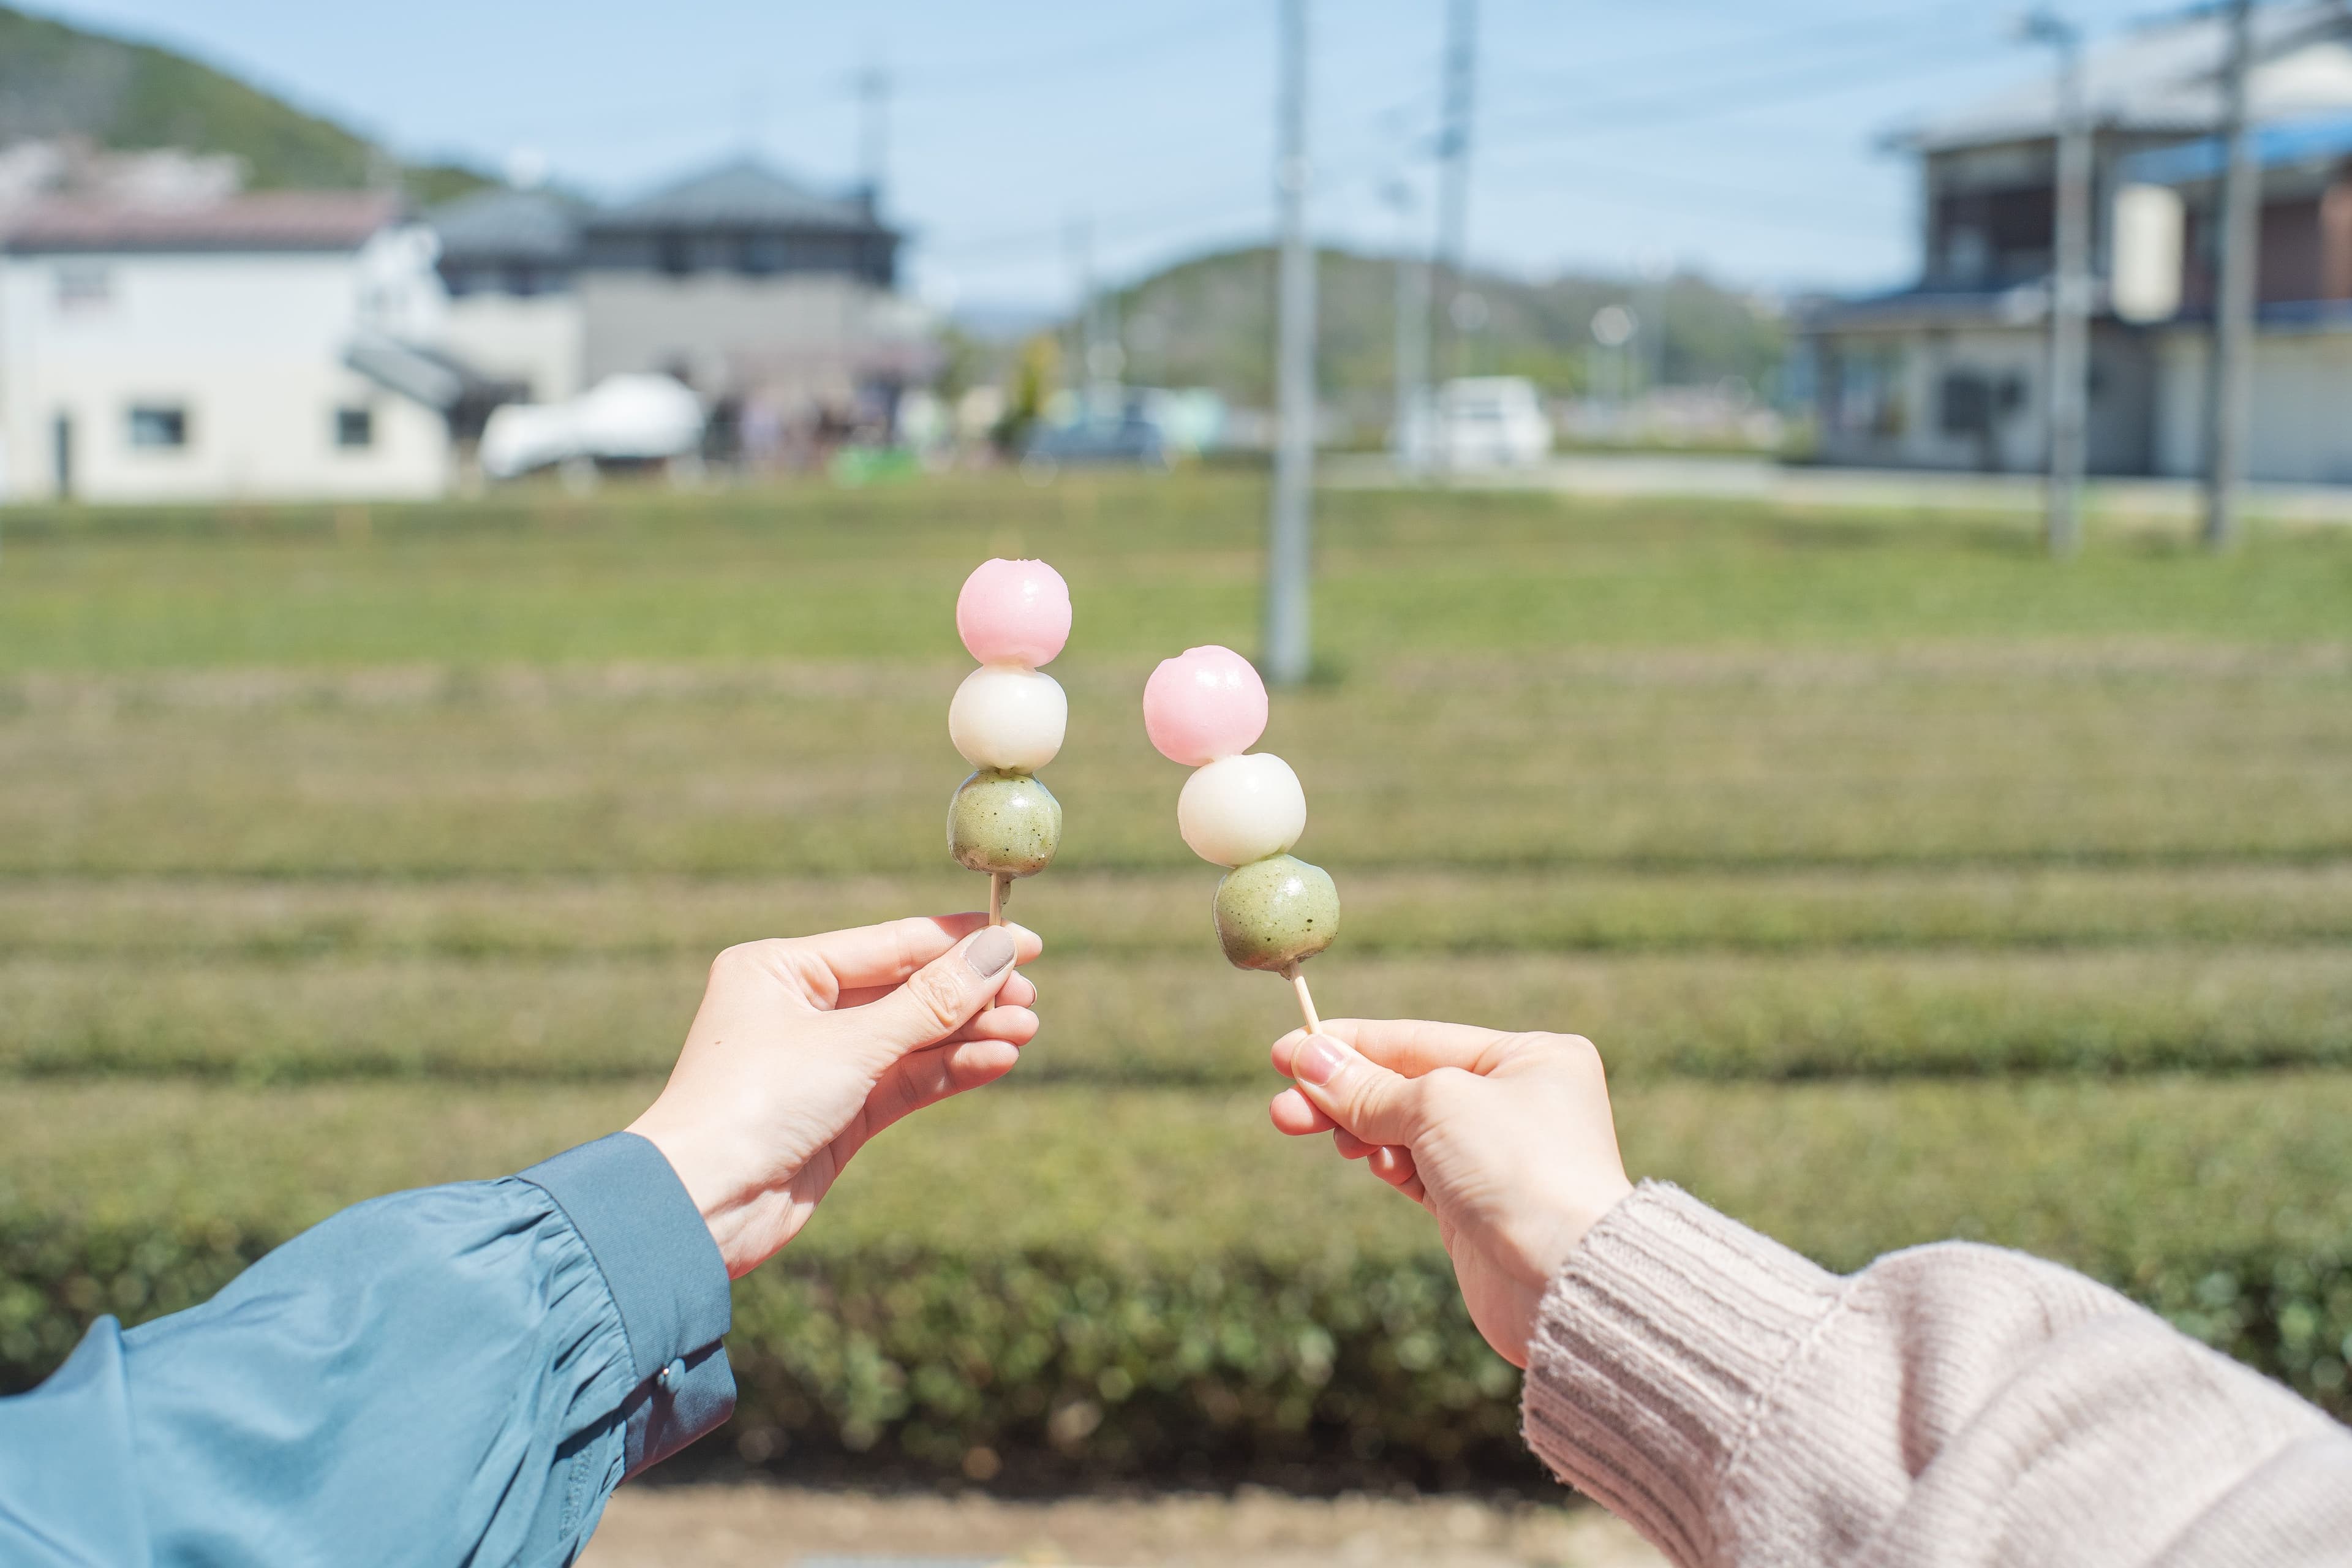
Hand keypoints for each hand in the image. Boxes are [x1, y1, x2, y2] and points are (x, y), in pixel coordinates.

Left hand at [629, 916, 1039, 1276]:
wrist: (700, 1208)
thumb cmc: (756, 1104)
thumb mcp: (853, 1044)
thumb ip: (932, 1001)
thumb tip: (1000, 952)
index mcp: (779, 969)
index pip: (888, 943)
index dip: (959, 941)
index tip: (1026, 939)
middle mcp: (797, 1009)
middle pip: (904, 990)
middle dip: (969, 994)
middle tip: (1031, 996)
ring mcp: (818, 1064)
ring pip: (910, 1039)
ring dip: (968, 1034)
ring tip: (1027, 1030)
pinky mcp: (836, 1114)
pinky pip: (904, 1081)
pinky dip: (949, 1070)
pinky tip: (997, 1059)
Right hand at [1268, 1022, 1632, 1366]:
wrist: (1562, 1278)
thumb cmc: (1517, 1170)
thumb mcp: (1434, 1107)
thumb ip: (1368, 1087)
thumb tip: (1307, 1058)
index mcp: (1530, 1056)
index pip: (1419, 1040)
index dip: (1349, 1044)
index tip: (1285, 1050)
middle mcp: (1519, 1100)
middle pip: (1408, 1085)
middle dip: (1343, 1095)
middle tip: (1283, 1108)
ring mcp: (1500, 1155)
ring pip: (1407, 1129)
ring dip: (1361, 1131)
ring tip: (1331, 1140)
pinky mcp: (1479, 1205)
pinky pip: (1418, 1170)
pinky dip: (1389, 1163)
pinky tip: (1374, 1163)